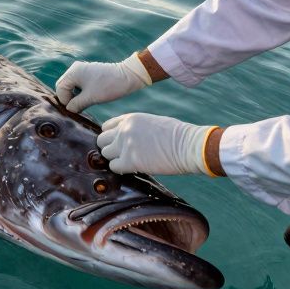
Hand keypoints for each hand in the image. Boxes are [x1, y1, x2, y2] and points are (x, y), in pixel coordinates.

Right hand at [56, 54, 151, 112]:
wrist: (128, 77)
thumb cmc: (109, 86)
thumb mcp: (90, 98)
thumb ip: (76, 104)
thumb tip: (69, 109)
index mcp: (74, 72)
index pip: (60, 89)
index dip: (65, 101)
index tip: (74, 110)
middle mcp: (75, 68)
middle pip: (63, 86)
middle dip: (68, 98)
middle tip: (76, 108)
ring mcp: (82, 69)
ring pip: (71, 85)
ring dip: (74, 96)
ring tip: (82, 104)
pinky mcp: (89, 73)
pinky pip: (78, 83)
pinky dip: (80, 92)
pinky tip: (87, 99)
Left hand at [96, 113, 212, 175]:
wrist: (188, 145)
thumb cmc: (177, 135)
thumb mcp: (152, 122)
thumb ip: (136, 128)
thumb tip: (129, 138)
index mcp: (130, 119)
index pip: (106, 126)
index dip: (111, 136)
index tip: (119, 143)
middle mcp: (124, 130)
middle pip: (102, 140)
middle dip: (109, 148)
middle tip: (121, 154)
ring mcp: (125, 145)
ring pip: (105, 154)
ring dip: (115, 159)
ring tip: (128, 162)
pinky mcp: (129, 161)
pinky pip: (113, 167)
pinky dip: (120, 169)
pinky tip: (132, 168)